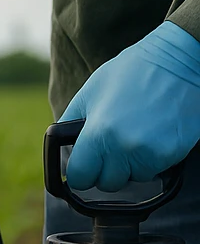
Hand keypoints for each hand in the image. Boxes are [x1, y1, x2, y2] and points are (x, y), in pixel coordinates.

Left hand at [61, 21, 199, 191]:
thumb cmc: (134, 71)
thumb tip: (61, 154)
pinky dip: (151, 159)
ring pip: (131, 179)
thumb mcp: (90, 93)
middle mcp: (124, 148)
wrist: (182, 59)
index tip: (86, 165)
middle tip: (114, 145)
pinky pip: (154, 170)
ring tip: (136, 135)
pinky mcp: (172, 153)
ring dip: (131, 165)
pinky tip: (153, 134)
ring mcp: (150, 153)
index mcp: (98, 134)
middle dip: (107, 168)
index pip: (79, 178)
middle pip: (106, 183)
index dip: (81, 172)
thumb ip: (69, 126)